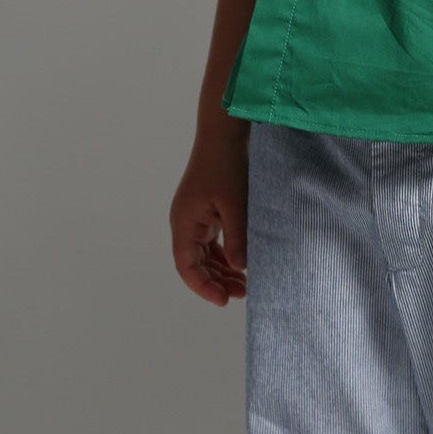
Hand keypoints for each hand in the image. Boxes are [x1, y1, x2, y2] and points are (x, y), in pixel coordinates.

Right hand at [169, 131, 249, 306]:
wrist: (225, 133)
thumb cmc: (227, 165)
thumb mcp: (235, 204)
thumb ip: (237, 237)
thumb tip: (241, 268)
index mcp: (184, 223)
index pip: (187, 266)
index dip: (203, 286)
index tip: (224, 301)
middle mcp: (187, 222)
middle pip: (196, 263)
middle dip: (217, 281)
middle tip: (243, 293)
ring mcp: (197, 216)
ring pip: (206, 254)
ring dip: (223, 269)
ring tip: (246, 283)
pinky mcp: (209, 209)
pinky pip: (214, 241)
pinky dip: (227, 254)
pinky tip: (243, 262)